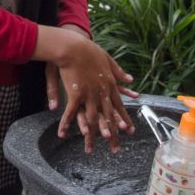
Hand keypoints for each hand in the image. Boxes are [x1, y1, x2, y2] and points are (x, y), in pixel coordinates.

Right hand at [44, 28, 136, 154]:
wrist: (74, 45)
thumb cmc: (88, 50)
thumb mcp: (107, 59)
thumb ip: (118, 71)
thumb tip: (131, 80)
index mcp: (109, 85)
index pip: (119, 106)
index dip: (124, 119)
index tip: (129, 131)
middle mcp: (102, 92)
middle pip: (109, 116)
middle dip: (112, 133)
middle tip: (116, 148)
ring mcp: (89, 94)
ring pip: (93, 118)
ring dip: (94, 133)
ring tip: (95, 146)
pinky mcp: (75, 93)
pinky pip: (71, 113)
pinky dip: (66, 124)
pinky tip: (63, 134)